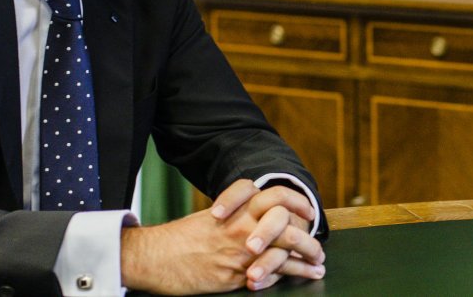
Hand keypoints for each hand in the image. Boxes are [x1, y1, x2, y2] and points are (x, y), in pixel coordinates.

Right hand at [120, 179, 324, 293]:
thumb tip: (258, 219)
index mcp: (237, 209)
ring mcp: (241, 250)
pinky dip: (291, 274)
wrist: (154, 257)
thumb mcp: (210, 218)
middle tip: (318, 244)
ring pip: (285, 249)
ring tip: (318, 265)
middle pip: (287, 223)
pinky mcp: (237, 274)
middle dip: (308, 235)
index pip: (276, 195)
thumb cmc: (179, 239)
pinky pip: (272, 273)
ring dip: (307, 257)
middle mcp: (243, 226)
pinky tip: (303, 276)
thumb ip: (236, 216)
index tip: (307, 211)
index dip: (296, 201)